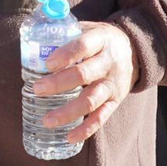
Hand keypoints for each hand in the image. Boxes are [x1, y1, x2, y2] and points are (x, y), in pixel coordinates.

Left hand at [33, 23, 135, 142]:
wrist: (135, 51)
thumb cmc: (100, 40)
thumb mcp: (88, 28)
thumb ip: (64, 32)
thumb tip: (31, 37)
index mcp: (100, 40)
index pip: (83, 46)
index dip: (65, 55)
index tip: (47, 63)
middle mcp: (108, 63)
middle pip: (84, 75)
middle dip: (59, 83)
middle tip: (37, 89)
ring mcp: (113, 84)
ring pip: (91, 100)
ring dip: (68, 112)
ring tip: (46, 120)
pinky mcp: (116, 101)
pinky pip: (101, 117)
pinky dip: (86, 129)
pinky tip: (69, 137)